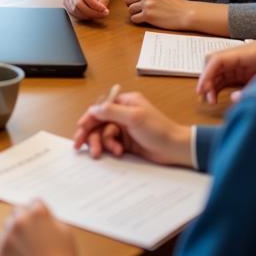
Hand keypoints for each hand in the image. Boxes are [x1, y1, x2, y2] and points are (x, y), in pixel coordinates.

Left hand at [0, 199, 78, 255]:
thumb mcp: (65, 230)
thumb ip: (50, 218)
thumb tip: (42, 217)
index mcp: (36, 213)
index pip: (33, 202)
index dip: (39, 212)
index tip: (41, 221)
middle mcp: (19, 221)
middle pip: (17, 212)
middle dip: (25, 219)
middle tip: (32, 233)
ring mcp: (7, 238)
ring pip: (6, 227)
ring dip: (14, 232)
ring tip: (26, 246)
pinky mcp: (0, 254)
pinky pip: (1, 245)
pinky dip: (8, 248)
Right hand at [63, 0, 110, 19]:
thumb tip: (102, 9)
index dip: (95, 5)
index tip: (105, 10)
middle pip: (78, 4)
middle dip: (92, 12)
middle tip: (103, 14)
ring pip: (75, 10)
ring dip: (88, 15)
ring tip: (98, 14)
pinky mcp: (66, 2)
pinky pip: (73, 13)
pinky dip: (83, 16)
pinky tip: (90, 14)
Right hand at [72, 90, 192, 166]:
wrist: (175, 149)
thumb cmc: (158, 129)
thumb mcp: (134, 118)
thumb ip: (111, 111)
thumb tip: (93, 109)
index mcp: (124, 102)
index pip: (100, 107)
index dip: (88, 118)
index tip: (80, 129)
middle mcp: (122, 113)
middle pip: (99, 122)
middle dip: (90, 134)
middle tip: (80, 145)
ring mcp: (124, 128)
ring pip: (103, 134)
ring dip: (101, 143)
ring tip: (100, 153)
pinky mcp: (126, 142)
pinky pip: (111, 144)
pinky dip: (110, 148)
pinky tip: (118, 153)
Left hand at [123, 0, 191, 28]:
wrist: (186, 13)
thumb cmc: (174, 3)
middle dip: (131, 4)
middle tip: (138, 7)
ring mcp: (148, 4)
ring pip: (130, 9)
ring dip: (134, 12)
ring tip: (143, 13)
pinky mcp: (148, 15)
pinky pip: (134, 18)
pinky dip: (137, 20)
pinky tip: (145, 19)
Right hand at [196, 38, 255, 104]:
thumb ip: (254, 86)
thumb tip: (233, 98)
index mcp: (244, 53)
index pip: (218, 60)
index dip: (207, 74)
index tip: (202, 89)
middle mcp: (237, 57)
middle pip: (213, 65)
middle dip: (206, 81)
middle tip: (206, 98)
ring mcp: (238, 64)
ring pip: (216, 72)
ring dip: (210, 85)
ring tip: (210, 101)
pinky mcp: (241, 72)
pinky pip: (223, 78)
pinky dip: (217, 87)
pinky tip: (215, 97)